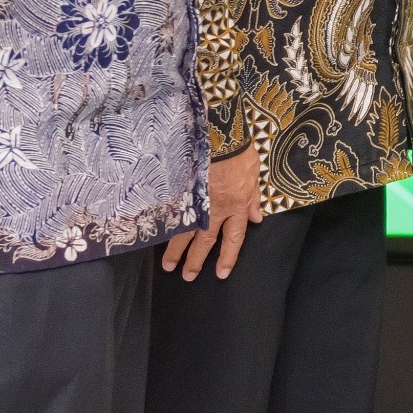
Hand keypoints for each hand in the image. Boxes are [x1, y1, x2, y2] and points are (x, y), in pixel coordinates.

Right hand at [162, 149, 263, 280]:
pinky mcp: (181, 194)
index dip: (227, 257)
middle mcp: (216, 209)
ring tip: (168, 267)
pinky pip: (173, 215)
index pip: (233, 238)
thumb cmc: (239, 151)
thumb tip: (257, 218)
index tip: (221, 273)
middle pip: (205, 241)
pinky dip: (165, 229)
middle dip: (196, 260)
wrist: (218, 136)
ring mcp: (196, 203)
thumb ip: (254, 197)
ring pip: (185, 233)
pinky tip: (155, 240)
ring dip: (176, 252)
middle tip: (188, 276)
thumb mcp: (254, 173)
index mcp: (237, 205)